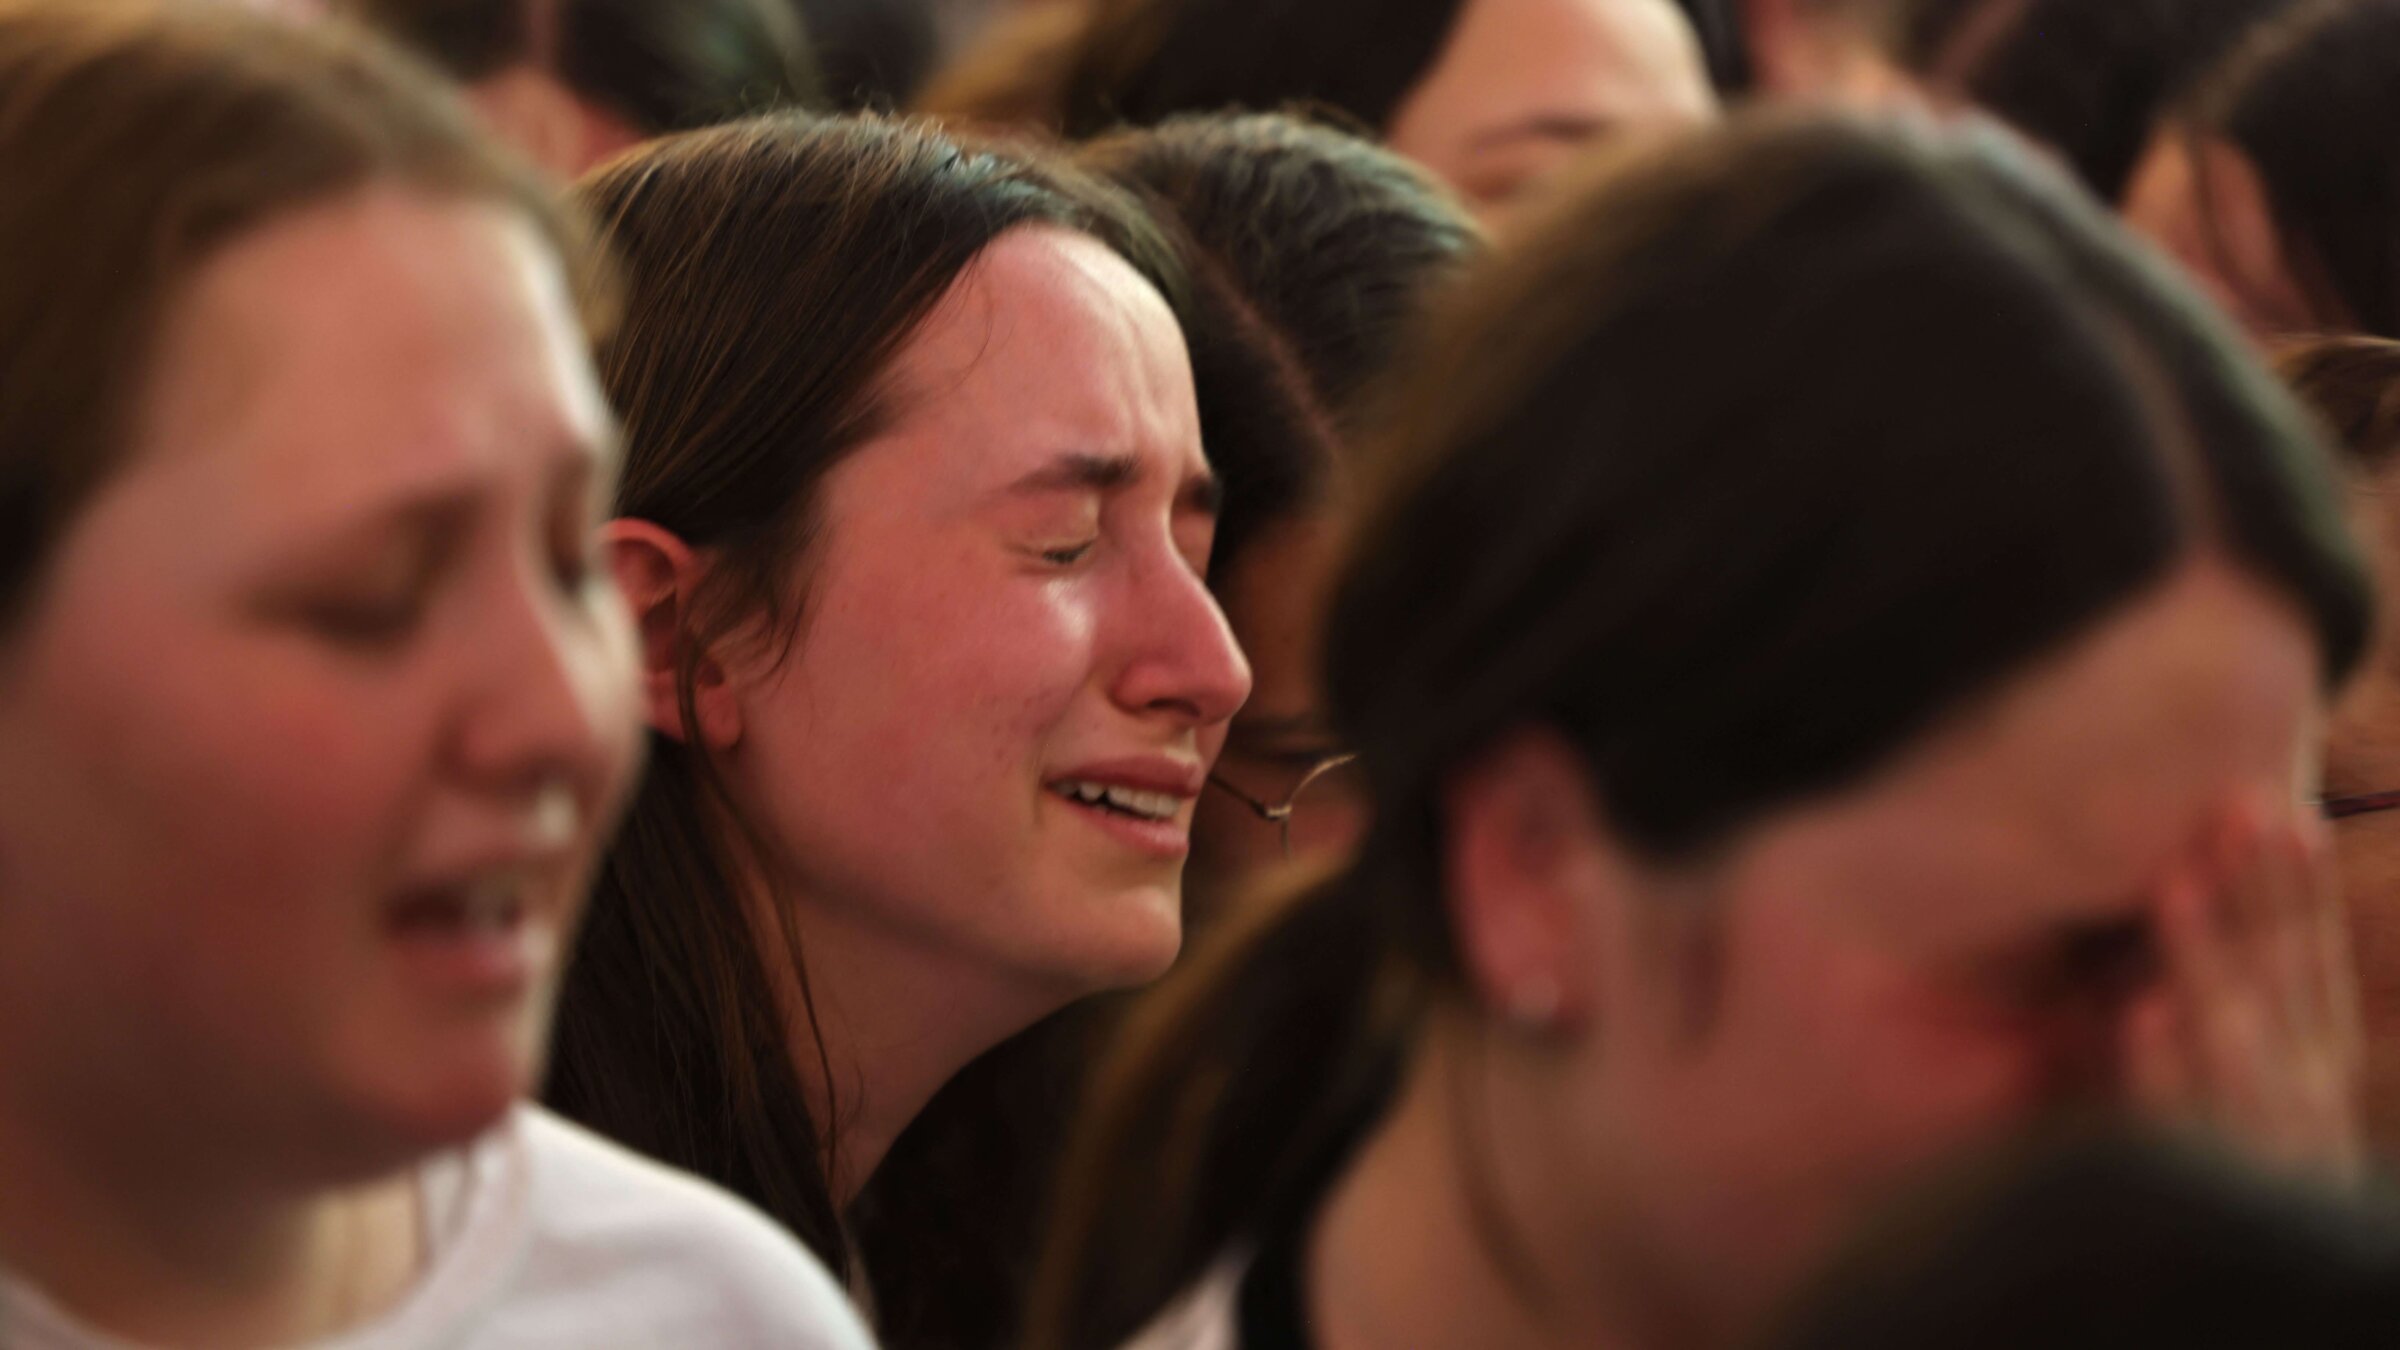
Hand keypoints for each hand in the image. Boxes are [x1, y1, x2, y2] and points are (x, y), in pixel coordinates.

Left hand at [2125, 801, 2364, 1179]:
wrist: (2237, 1288)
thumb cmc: (2228, 1178)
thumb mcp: (2233, 1090)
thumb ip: (2226, 1016)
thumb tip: (2193, 920)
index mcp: (2313, 1069)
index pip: (2309, 967)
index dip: (2300, 894)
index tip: (2286, 814)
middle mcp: (2303, 1102)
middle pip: (2286, 983)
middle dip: (2265, 897)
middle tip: (2240, 809)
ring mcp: (2265, 1148)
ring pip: (2235, 1041)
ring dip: (2204, 959)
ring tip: (2173, 881)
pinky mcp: (2215, 1195)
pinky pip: (2185, 1130)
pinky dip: (2166, 1074)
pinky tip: (2141, 1017)